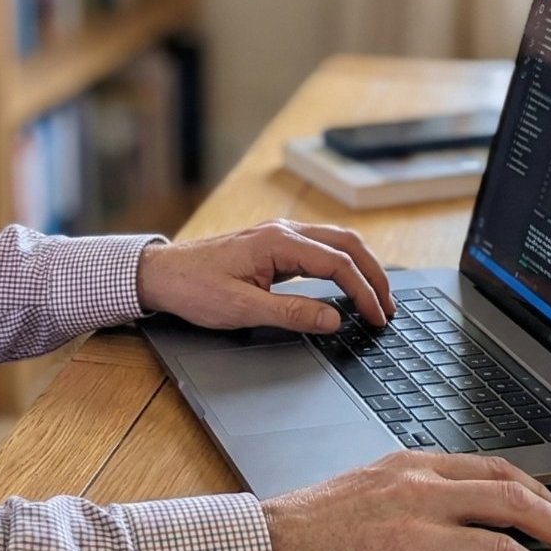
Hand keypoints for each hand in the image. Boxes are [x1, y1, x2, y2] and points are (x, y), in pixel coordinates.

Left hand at [136, 220, 394, 330]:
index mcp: (278, 243)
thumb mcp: (242, 309)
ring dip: (361, 267)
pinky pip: (319, 249)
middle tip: (389, 307)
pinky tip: (347, 284)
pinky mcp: (273, 247)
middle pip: (347, 244)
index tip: (377, 318)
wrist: (160, 274)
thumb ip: (291, 313)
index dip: (363, 292)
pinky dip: (342, 265)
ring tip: (377, 297)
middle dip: (374, 275)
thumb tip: (333, 319)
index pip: (338, 264)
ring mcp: (279, 236)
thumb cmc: (194, 288)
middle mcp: (283, 232)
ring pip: (336, 243)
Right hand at [261, 451, 550, 550]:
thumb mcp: (372, 485)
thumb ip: (418, 492)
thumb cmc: (314, 523)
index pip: (495, 471)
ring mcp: (417, 533)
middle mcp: (421, 492)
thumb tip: (469, 515)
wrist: (272, 546)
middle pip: (512, 500)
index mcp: (414, 466)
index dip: (538, 494)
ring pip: (503, 547)